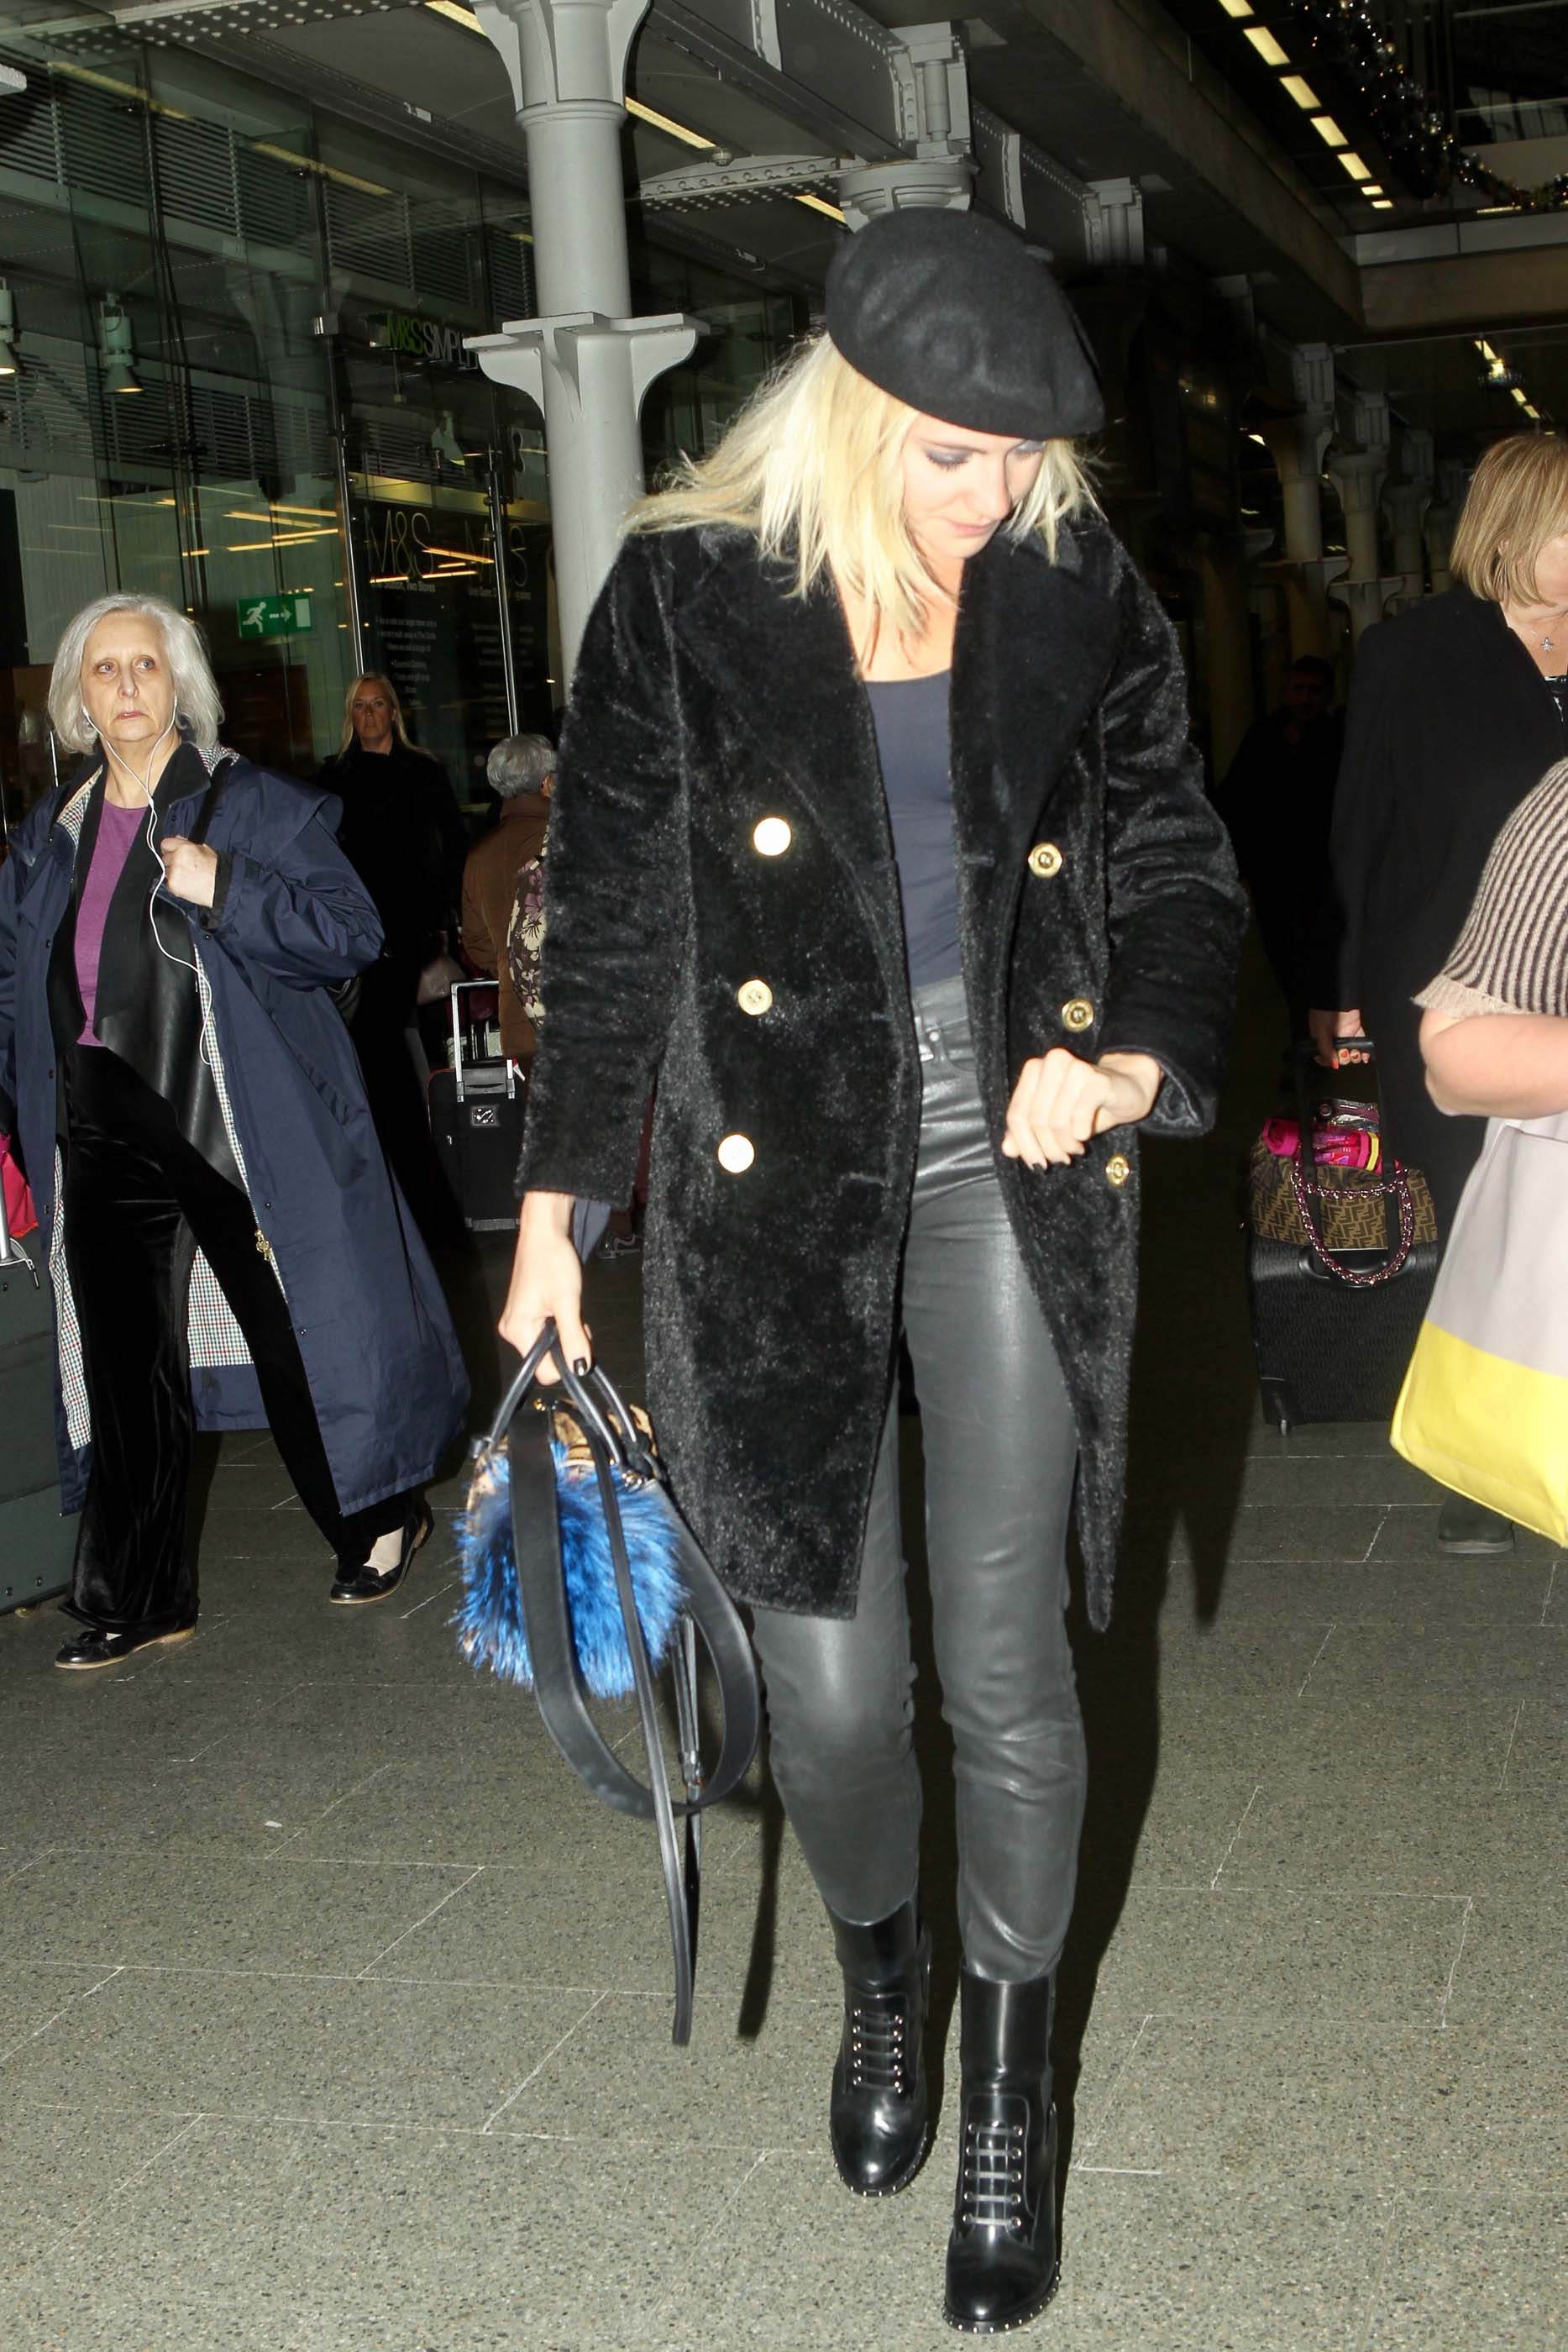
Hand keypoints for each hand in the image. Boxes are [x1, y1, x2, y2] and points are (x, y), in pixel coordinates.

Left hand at [159, 836, 218, 908]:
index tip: (174, 854)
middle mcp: (177, 858)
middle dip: (172, 862)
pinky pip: (168, 883)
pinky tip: (187, 885)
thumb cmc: (217, 870)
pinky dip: (175, 884)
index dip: (170, 849)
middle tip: (185, 868)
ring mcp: (173, 872)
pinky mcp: (172, 884)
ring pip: (166, 871)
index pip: (165, 844)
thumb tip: (178, 838)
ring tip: (188, 878)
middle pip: (165, 858)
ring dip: (173, 873)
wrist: (222, 887)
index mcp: (184, 847)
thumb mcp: (205, 850)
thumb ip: (188, 844)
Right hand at [499, 1190, 589, 1381]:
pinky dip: (559, 1321)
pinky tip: (561, 1302)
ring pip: (548, 1343)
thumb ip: (573, 1338)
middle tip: (573, 1314)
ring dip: (564, 1330)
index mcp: (518, 1331)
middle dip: (566, 1343)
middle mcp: (512, 1330)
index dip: (565, 1361)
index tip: (576, 1337)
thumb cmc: (553, 1261)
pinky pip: (545, 1329)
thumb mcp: (568, 1302)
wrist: (544, 1232)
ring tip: (567, 1304)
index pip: (543, 1371)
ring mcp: (517, 1321)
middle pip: (546, 1357)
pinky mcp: (524, 1311)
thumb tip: (581, 1368)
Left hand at [1001, 1049, 1160, 1169]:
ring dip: (1065, 1144)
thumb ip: (1027, 1132)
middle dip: (1048, 1148)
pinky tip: (1084, 1136)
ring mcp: (1074, 1068)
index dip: (1023, 1144)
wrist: (1128, 1090)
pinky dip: (1080, 1134)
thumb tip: (1007, 1149)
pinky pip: (1078, 1116)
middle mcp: (1051, 1062)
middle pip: (1035, 1120)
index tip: (1036, 1163)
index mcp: (1035, 1069)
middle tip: (1061, 1158)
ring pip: (1056, 1122)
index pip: (1015, 1114)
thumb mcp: (1053, 1121)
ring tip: (1075, 1148)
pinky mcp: (1096, 1079)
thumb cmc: (1087, 1105)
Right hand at [1308, 1008, 1367, 1068]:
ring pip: (1351, 1053)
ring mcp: (1345, 1037)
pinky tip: (1365, 1055)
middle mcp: (1333, 1041)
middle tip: (1343, 1052)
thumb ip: (1326, 1050)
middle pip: (1339, 1057)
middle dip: (1343, 1058)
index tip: (1333, 1062)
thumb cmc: (1323, 1013)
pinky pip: (1361, 1044)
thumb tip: (1333, 1065)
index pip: (1324, 1058)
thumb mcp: (1321, 1032)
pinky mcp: (1356, 1032)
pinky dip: (1364, 1051)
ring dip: (1354, 1056)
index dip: (1329, 1062)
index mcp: (1321, 1042)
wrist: (1337, 997)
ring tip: (1354, 1052)